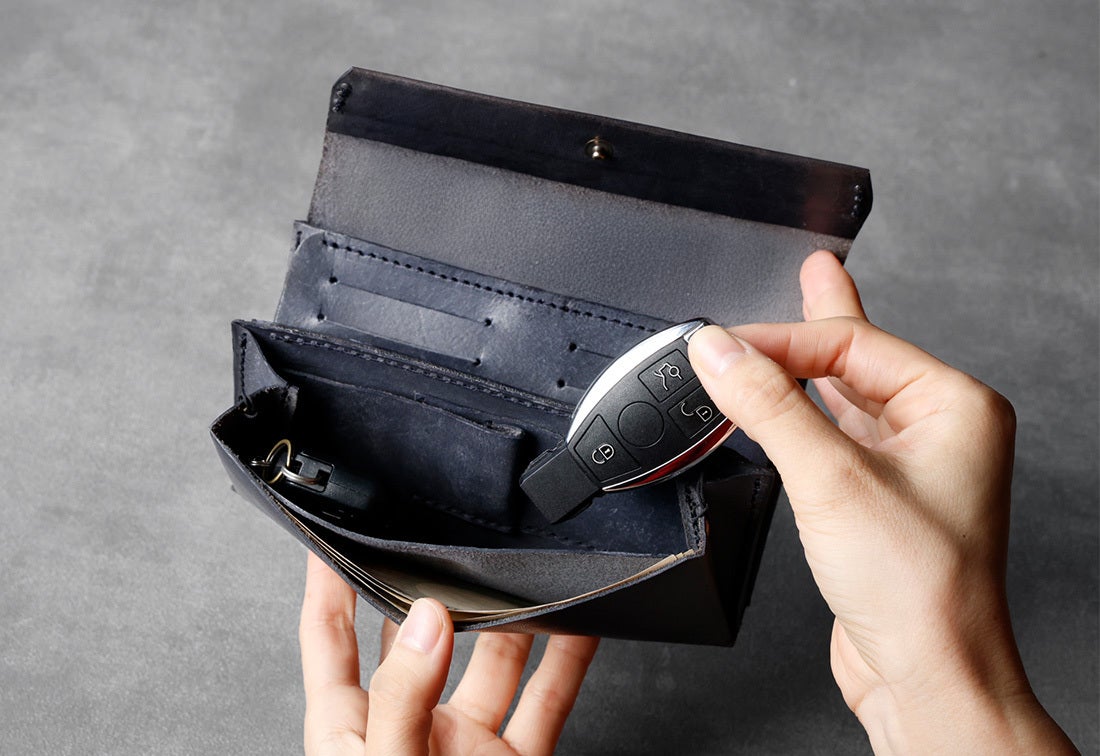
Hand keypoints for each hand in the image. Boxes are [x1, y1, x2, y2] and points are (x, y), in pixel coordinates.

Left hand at [299, 552, 598, 754]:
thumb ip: (402, 699)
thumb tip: (428, 621)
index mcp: (348, 730)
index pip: (329, 636)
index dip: (329, 581)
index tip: (335, 530)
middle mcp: (407, 727)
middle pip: (419, 636)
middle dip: (437, 587)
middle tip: (455, 538)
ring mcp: (463, 745)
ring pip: (492, 660)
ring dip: (511, 618)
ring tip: (524, 572)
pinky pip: (545, 700)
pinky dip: (567, 660)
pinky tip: (580, 625)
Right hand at [688, 251, 1075, 753]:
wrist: (926, 674)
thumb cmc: (918, 590)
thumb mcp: (831, 479)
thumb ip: (769, 406)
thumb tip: (718, 352)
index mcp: (954, 407)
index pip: (851, 344)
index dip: (778, 340)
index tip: (718, 345)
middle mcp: (939, 431)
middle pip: (858, 358)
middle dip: (819, 320)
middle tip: (809, 270)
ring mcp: (911, 467)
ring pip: (847, 397)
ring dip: (805, 368)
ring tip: (789, 325)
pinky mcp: (878, 500)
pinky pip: (835, 437)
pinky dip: (800, 417)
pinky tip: (785, 401)